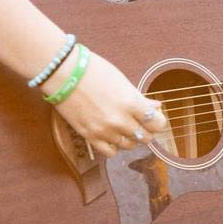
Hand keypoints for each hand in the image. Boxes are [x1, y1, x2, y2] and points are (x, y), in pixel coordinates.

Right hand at [42, 49, 167, 157]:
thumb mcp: (122, 81)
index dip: (158, 121)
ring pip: (129, 146)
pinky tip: (112, 135)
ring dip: (131, 138)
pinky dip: (114, 146)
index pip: (157, 124)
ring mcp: (104, 131)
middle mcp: (120, 120)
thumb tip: (156, 107)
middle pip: (146, 137)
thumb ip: (140, 98)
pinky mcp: (90, 137)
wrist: (64, 74)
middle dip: (146, 130)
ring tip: (125, 126)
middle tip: (140, 121)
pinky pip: (110, 152)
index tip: (155, 118)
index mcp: (131, 103)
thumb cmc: (94, 71)